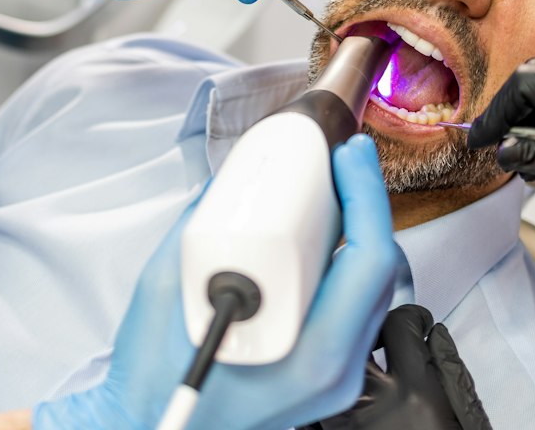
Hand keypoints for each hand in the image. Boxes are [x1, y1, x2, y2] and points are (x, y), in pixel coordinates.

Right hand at [33, 134, 398, 429]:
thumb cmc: (153, 377)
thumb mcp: (165, 286)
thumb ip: (201, 223)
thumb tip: (231, 181)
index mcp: (307, 353)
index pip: (369, 261)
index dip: (365, 195)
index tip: (348, 157)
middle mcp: (334, 369)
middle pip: (381, 268)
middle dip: (366, 202)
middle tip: (343, 163)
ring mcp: (335, 376)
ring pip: (374, 286)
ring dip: (360, 229)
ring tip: (335, 189)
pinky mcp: (326, 372)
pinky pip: (357, 304)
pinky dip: (348, 260)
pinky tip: (324, 233)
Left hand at [301, 305, 491, 429]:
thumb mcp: (465, 414)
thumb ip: (447, 370)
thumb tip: (431, 335)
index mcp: (415, 391)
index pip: (400, 324)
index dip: (411, 318)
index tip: (417, 324)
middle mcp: (376, 404)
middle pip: (358, 338)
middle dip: (373, 331)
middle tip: (386, 340)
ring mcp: (347, 428)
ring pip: (330, 373)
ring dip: (347, 367)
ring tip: (364, 374)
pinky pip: (312, 416)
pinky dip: (323, 406)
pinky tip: (342, 407)